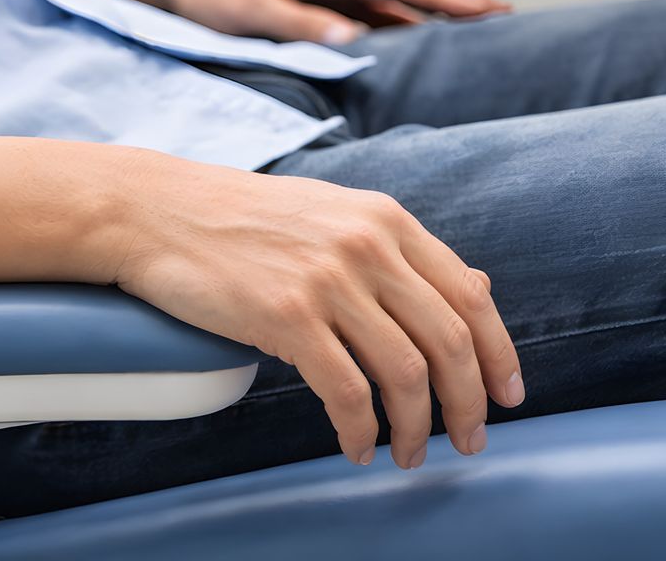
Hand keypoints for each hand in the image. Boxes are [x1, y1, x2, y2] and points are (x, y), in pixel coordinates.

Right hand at [111, 155, 524, 466]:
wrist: (157, 210)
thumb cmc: (240, 219)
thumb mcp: (332, 213)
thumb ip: (396, 250)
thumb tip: (473, 291)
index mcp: (385, 219)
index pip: (469, 296)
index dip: (498, 354)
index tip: (507, 395)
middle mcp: (366, 246)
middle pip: (449, 342)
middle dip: (470, 404)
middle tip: (470, 441)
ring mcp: (327, 280)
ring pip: (406, 374)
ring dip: (417, 428)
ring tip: (409, 454)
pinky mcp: (286, 316)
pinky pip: (346, 392)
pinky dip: (360, 431)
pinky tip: (354, 447)